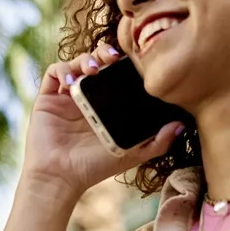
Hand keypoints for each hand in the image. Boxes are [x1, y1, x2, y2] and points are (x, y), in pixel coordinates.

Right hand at [22, 46, 183, 200]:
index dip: (123, 63)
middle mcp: (87, 97)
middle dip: (105, 53)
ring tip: (93, 68)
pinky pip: (53, 72)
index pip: (116, 74)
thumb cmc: (95, 168)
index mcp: (106, 105)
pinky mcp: (47, 98)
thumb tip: (182, 126)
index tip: (133, 61)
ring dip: (85, 59)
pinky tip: (71, 81)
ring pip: (76, 62)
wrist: (62, 177)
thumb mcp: (132, 154)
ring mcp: (67, 96)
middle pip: (96, 62)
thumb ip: (157, 142)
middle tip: (113, 57)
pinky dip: (62, 70)